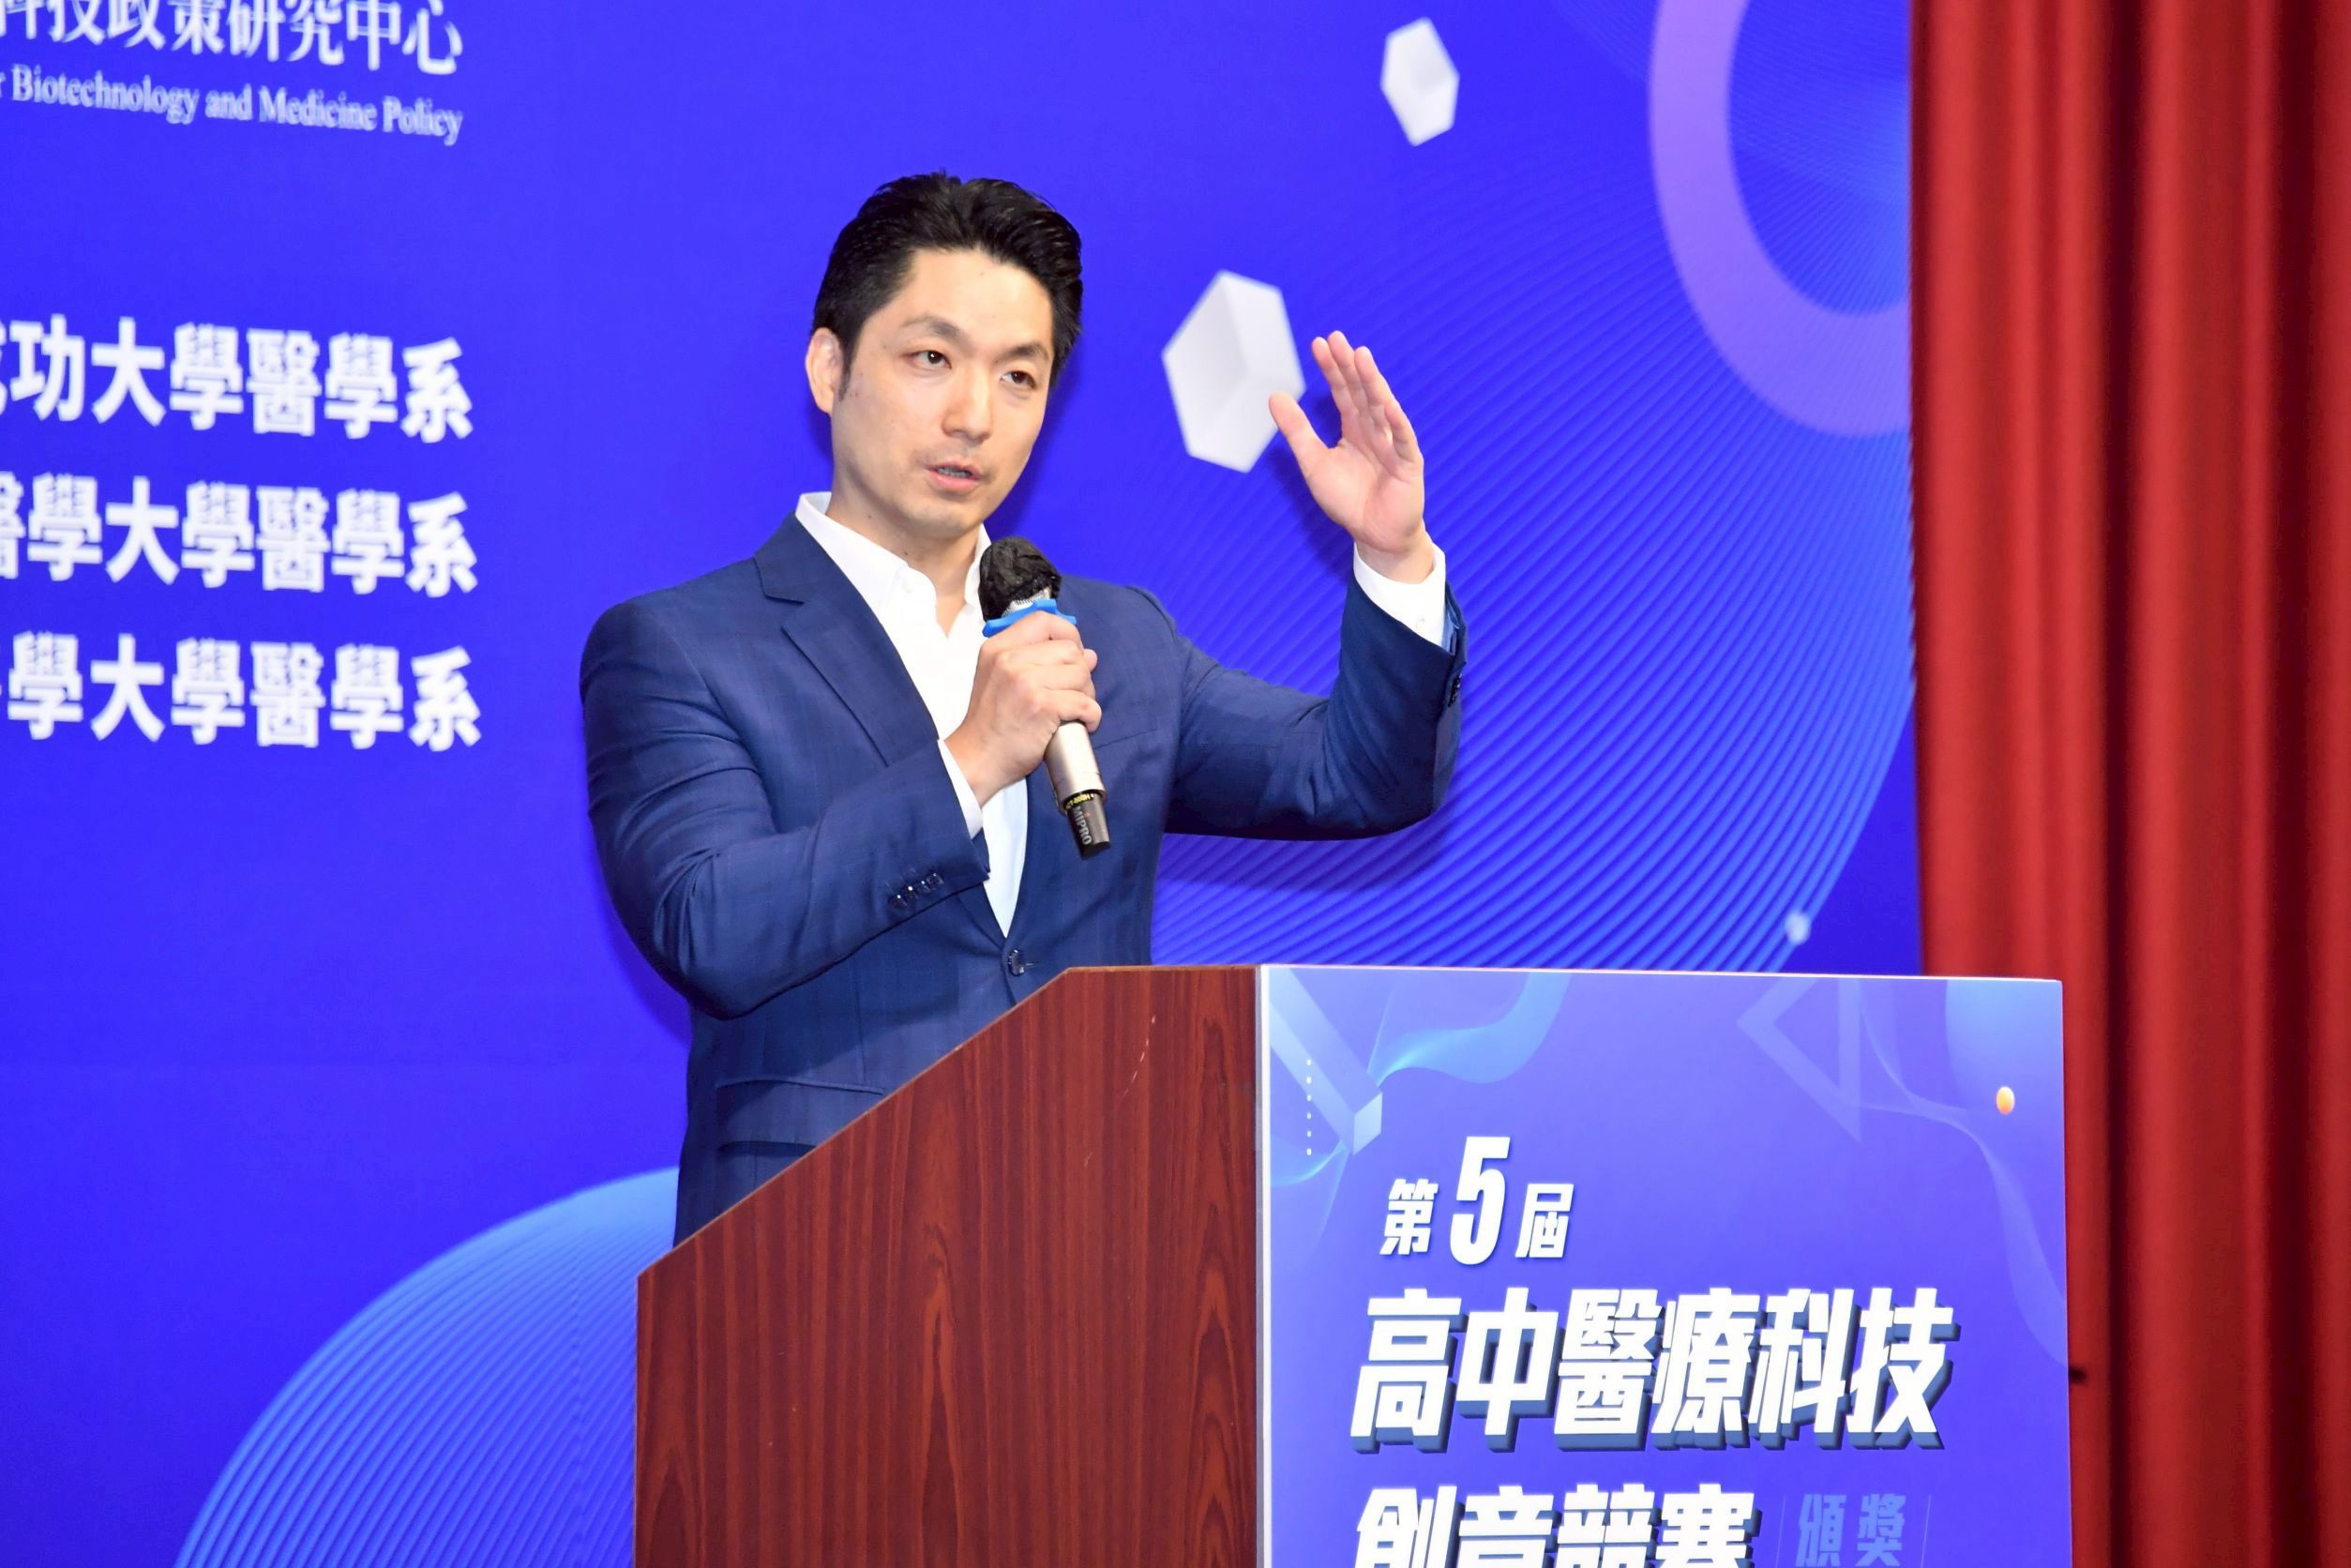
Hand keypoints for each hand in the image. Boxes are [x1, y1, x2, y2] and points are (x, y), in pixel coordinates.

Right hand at [945, 612, 1099, 802]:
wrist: (976, 758)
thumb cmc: (991, 725)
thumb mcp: (1001, 680)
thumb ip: (1039, 661)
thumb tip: (1088, 654)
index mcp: (998, 648)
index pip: (1043, 621)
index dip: (1067, 633)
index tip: (1074, 652)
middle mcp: (1010, 660)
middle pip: (1069, 649)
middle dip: (1081, 672)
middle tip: (1074, 694)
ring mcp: (1025, 682)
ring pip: (1081, 674)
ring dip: (1087, 695)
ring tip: (1075, 711)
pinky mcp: (1042, 706)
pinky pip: (1084, 703)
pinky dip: (1091, 715)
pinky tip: (1082, 724)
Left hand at [1269, 331, 1433, 582]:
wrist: (1375, 536)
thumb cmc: (1348, 501)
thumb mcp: (1314, 463)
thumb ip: (1297, 431)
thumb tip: (1275, 395)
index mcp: (1355, 428)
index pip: (1342, 391)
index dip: (1332, 368)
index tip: (1319, 344)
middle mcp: (1375, 430)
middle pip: (1361, 391)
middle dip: (1349, 366)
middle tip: (1337, 338)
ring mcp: (1393, 444)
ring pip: (1381, 407)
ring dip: (1372, 382)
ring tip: (1361, 356)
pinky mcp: (1408, 464)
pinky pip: (1401, 439)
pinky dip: (1395, 422)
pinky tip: (1385, 402)